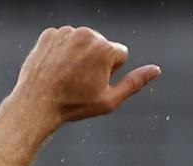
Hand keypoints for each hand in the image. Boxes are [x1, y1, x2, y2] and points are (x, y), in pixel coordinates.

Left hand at [9, 26, 159, 127]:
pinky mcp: (49, 34)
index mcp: (105, 48)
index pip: (121, 55)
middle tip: (78, 82)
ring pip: (82, 43)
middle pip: (101, 46)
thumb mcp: (109, 100)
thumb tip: (156, 70)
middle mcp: (86, 34)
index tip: (94, 84)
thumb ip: (135, 83)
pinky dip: (61, 53)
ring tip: (65, 76)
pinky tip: (54, 68)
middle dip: (95, 62)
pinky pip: (63, 41)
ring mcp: (66, 32)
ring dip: (77, 56)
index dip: (110, 73)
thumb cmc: (74, 105)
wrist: (36, 104)